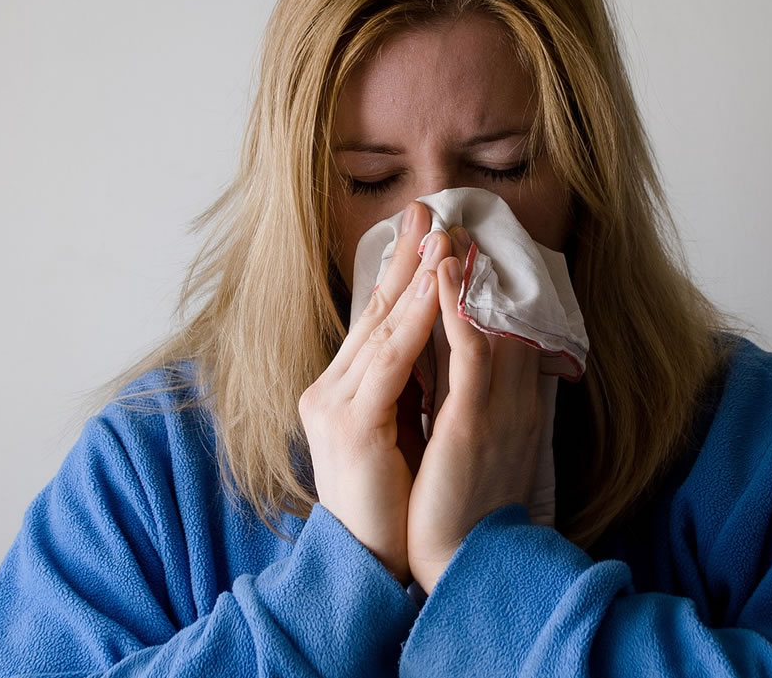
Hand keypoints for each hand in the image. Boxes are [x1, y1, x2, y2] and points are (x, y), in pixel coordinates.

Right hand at [298, 201, 451, 585]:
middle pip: (372, 311)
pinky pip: (390, 360)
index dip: (399, 274)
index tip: (425, 233)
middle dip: (404, 259)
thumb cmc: (395, 496)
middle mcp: (330, 388)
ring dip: (415, 278)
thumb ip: (409, 383)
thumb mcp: (400, 428)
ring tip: (441, 236)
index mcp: (342, 389)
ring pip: (381, 327)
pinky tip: (437, 287)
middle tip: (428, 210)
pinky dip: (415, 319)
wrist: (374, 560)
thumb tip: (439, 341)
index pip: (374, 321)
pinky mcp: (350, 422)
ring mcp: (334, 403)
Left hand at [408, 227, 545, 592]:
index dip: (480, 284)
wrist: (459, 561)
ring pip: (484, 321)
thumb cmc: (459, 501)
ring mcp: (496, 405)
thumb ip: (468, 396)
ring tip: (445, 226)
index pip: (497, 326)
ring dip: (464, 272)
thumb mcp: (472, 438)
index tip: (463, 245)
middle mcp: (511, 393)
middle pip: (493, 312)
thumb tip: (452, 362)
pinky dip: (459, 309)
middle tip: (453, 215)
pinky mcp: (474, 420)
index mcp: (508, 398)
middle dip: (471, 264)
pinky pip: (470, 353)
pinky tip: (446, 271)